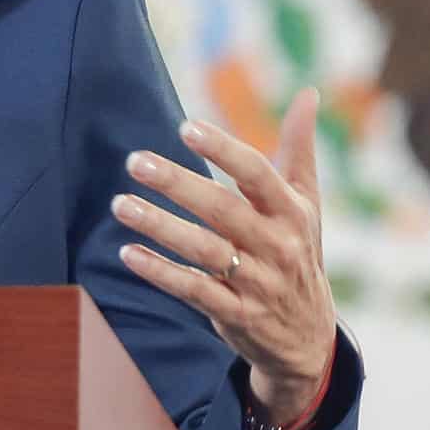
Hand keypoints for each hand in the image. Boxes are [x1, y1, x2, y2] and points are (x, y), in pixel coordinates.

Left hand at [112, 88, 336, 424]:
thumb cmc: (299, 252)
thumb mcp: (307, 203)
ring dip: (159, 226)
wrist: (308, 337)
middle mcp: (277, 246)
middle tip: (135, 161)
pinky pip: (193, 291)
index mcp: (292, 212)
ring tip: (121, 204)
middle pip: (222, 210)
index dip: (223, 150)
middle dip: (177, 184)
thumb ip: (300, 148)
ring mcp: (256, 283)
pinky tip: (128, 252)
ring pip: (204, 250)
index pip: (257, 175)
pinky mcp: (235, 315)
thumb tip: (309, 93)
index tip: (186, 127)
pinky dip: (160, 273)